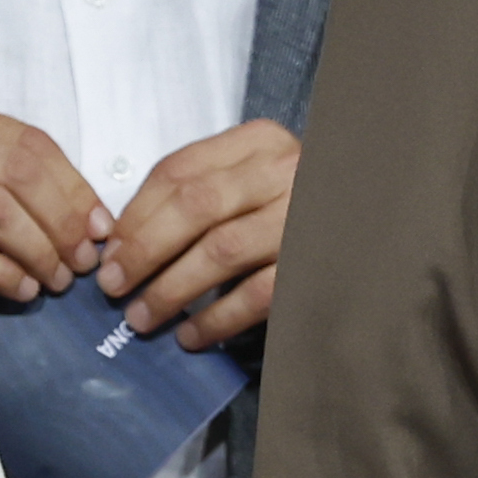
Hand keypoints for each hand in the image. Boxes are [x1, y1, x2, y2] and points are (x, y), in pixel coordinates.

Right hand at [0, 99, 101, 303]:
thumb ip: (22, 178)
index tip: (101, 227)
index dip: (75, 188)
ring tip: (57, 280)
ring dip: (38, 249)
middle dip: (62, 221)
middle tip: (82, 262)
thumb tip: (94, 223)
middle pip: (18, 173)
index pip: (30, 143)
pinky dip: (2, 272)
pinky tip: (23, 289)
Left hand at [94, 117, 299, 344]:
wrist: (368, 221)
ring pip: (222, 251)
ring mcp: (302, 217)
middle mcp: (284, 171)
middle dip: (145, 250)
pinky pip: (257, 295)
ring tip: (143, 317)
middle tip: (115, 286)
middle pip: (195, 207)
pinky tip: (192, 335)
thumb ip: (196, 192)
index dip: (135, 214)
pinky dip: (217, 319)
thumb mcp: (250, 178)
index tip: (109, 251)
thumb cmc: (292, 204)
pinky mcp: (316, 266)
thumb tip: (123, 240)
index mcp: (259, 142)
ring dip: (173, 289)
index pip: (179, 171)